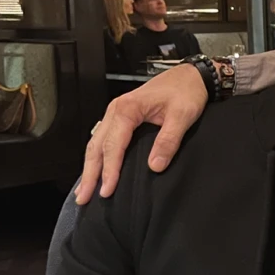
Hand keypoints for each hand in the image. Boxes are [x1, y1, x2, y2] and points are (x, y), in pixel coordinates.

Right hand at [75, 63, 207, 204]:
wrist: (191, 75)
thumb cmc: (186, 91)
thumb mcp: (182, 115)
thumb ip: (168, 140)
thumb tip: (155, 166)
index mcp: (128, 109)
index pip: (113, 145)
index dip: (109, 170)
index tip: (107, 191)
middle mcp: (116, 110)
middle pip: (97, 146)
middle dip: (90, 174)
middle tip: (83, 198)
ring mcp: (117, 113)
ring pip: (96, 143)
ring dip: (90, 167)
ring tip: (84, 190)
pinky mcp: (122, 117)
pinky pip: (104, 139)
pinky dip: (97, 156)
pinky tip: (96, 170)